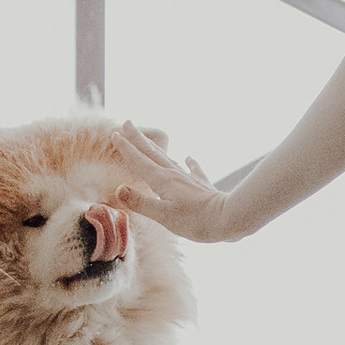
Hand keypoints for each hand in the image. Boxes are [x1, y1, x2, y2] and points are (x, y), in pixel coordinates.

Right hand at [95, 122, 241, 243]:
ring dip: (156, 149)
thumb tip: (119, 189)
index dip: (126, 148)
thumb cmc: (195, 221)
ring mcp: (188, 179)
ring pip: (168, 159)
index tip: (115, 134)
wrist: (229, 218)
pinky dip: (189, 163)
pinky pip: (192, 170)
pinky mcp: (201, 186)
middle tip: (127, 123)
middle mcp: (174, 175)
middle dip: (138, 139)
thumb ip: (140, 202)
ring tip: (149, 141)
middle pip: (152, 153)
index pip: (139, 161)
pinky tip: (189, 157)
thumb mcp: (163, 216)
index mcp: (162, 180)